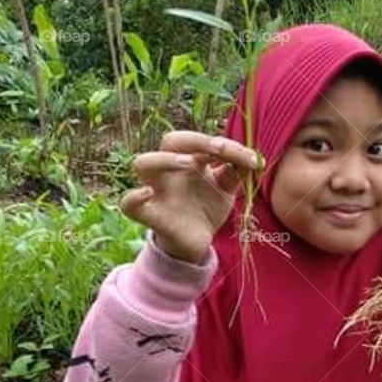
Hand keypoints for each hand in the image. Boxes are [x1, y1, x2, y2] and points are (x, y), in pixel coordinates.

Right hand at [120, 131, 261, 263]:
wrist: (198, 240)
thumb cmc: (207, 207)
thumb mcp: (226, 189)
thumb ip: (236, 173)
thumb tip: (253, 159)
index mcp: (189, 159)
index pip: (199, 141)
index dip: (222, 144)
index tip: (249, 157)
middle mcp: (170, 169)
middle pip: (170, 141)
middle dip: (195, 141)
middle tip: (219, 151)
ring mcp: (156, 190)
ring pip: (143, 163)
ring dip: (166, 160)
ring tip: (190, 164)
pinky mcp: (149, 214)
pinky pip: (127, 203)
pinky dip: (133, 197)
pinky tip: (148, 193)